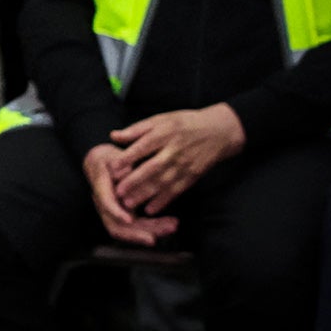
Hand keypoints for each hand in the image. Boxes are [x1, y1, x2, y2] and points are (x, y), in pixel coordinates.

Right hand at [84, 142, 177, 244]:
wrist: (103, 164)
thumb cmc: (110, 159)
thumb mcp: (112, 157)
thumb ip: (120, 165)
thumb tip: (123, 173)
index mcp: (100, 188)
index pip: (106, 203)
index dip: (116, 212)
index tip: (128, 219)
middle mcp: (105, 206)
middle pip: (117, 226)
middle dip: (138, 233)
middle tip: (156, 236)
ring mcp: (115, 213)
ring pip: (131, 230)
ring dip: (152, 231)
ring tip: (172, 227)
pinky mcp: (127, 216)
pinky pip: (139, 227)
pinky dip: (155, 227)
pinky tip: (171, 225)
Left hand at [111, 105, 245, 215]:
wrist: (218, 132)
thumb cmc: (183, 124)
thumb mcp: (160, 119)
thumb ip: (136, 129)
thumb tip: (113, 136)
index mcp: (164, 133)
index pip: (143, 146)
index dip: (128, 157)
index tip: (113, 167)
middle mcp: (174, 150)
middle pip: (153, 167)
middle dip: (135, 181)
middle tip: (118, 193)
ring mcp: (185, 165)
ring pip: (163, 182)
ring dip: (146, 194)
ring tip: (129, 204)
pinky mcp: (193, 176)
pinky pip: (177, 190)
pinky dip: (164, 201)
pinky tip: (151, 210)